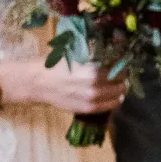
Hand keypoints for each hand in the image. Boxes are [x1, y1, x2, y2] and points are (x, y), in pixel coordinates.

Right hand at [1, 58, 128, 114]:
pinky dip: (114, 101)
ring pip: (118, 96)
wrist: (37, 83)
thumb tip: (111, 51)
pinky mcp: (88, 109)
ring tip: (117, 85)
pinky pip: (109, 106)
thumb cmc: (54, 65)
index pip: (120, 69)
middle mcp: (95, 87)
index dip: (123, 66)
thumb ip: (94, 56)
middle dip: (123, 78)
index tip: (123, 64)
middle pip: (121, 83)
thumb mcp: (75, 54)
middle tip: (121, 75)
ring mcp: (92, 100)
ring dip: (120, 90)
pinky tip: (112, 96)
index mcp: (93, 71)